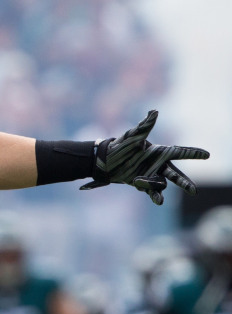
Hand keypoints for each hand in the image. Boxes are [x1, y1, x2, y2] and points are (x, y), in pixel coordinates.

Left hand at [80, 110, 209, 204]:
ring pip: (160, 183)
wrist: (105, 161)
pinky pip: (152, 192)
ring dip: (151, 183)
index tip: (207, 155)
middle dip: (184, 182)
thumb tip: (154, 111)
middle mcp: (158, 165)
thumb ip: (144, 126)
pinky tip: (159, 202)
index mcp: (159, 152)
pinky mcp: (142, 184)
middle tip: (193, 191)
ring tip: (137, 180)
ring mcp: (151, 175)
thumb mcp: (132, 136)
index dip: (193, 153)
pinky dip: (155, 196)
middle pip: (175, 174)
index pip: (179, 152)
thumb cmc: (120, 146)